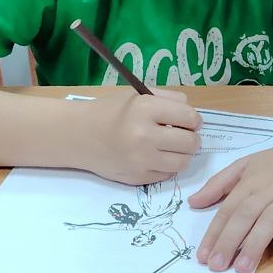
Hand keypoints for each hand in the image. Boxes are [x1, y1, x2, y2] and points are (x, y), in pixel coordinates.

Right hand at [77, 88, 201, 184]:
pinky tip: (157, 157)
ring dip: (182, 154)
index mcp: (145, 109)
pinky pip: (167, 174)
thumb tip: (193, 117)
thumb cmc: (110, 111)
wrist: (79, 135)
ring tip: (172, 147)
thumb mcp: (138, 95)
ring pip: (183, 162)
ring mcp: (141, 160)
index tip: (188, 120)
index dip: (193, 119)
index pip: (190, 117)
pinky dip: (167, 166)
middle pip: (190, 142)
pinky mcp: (137, 178)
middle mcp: (144, 136)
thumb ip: (169, 99)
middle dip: (191, 138)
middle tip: (182, 135)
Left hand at [190, 134, 272, 272]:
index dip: (215, 233)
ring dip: (255, 244)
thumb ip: (219, 183)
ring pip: (271, 221)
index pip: (228, 210)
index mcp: (251, 182)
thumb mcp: (247, 164)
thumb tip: (193, 202)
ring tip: (242, 268)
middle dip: (229, 242)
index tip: (203, 257)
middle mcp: (269, 190)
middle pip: (245, 216)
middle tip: (217, 267)